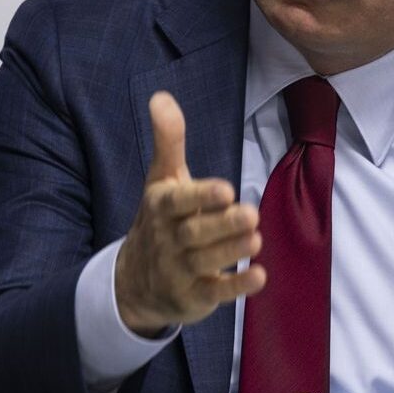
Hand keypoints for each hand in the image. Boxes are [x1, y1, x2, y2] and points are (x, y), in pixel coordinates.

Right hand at [115, 91, 266, 336]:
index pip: (178, 202)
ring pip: (206, 262)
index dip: (201, 196)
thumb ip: (168, 140)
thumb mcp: (162, 179)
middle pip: (195, 233)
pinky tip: (259, 276)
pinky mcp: (194, 296)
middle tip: (251, 214)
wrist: (135, 281)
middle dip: (223, 225)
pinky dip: (235, 287)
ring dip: (231, 251)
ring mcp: (179, 270)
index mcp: (161, 207)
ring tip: (256, 239)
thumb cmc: (160, 219)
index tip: (226, 189)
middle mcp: (168, 240)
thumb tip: (161, 96)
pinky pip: (215, 293)